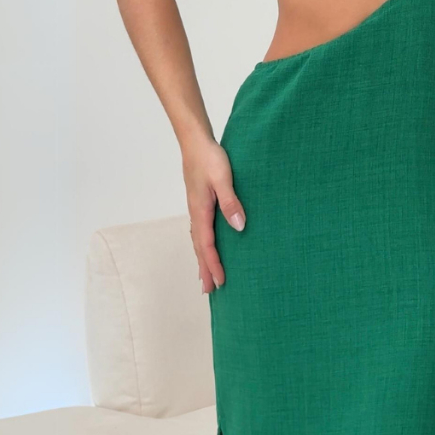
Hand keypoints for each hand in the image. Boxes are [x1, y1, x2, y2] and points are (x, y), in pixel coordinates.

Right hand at [183, 140, 245, 292]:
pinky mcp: (198, 202)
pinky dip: (201, 244)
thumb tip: (239, 227)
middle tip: (209, 292)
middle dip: (204, 269)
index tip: (221, 282)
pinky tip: (205, 245)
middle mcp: (195, 213)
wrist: (195, 142)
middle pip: (199, 247)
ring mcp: (195, 208)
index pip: (207, 245)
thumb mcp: (223, 178)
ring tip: (204, 276)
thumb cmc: (210, 158)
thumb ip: (230, 202)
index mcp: (201, 210)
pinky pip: (199, 230)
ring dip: (201, 259)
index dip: (214, 265)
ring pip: (198, 240)